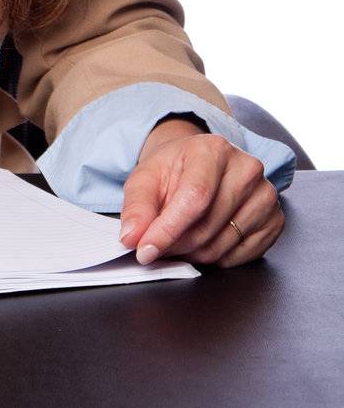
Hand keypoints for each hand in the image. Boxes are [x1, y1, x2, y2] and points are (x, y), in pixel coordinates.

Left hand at [118, 119, 284, 269]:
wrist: (201, 166)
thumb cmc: (174, 171)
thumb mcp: (146, 178)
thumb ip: (136, 207)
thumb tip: (132, 238)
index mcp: (213, 149)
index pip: (194, 197)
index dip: (168, 229)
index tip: (146, 250)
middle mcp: (247, 168)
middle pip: (208, 225)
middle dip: (176, 244)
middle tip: (158, 245)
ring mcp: (266, 194)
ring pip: (223, 244)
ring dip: (194, 253)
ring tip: (181, 238)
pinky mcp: (275, 219)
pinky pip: (243, 256)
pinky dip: (218, 258)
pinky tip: (206, 240)